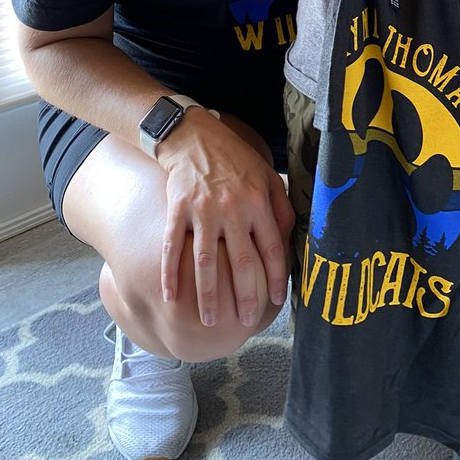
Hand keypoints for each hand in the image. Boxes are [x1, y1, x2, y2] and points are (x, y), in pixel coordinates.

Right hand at [158, 114, 294, 327]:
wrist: (193, 136)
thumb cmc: (234, 158)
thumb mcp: (267, 175)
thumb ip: (280, 207)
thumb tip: (290, 241)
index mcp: (259, 201)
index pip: (272, 248)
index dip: (277, 277)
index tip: (277, 301)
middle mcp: (233, 209)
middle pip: (241, 262)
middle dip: (245, 297)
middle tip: (245, 322)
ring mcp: (204, 210)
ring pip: (206, 262)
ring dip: (208, 295)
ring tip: (209, 321)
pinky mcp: (178, 209)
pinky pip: (172, 247)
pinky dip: (170, 273)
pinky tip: (170, 297)